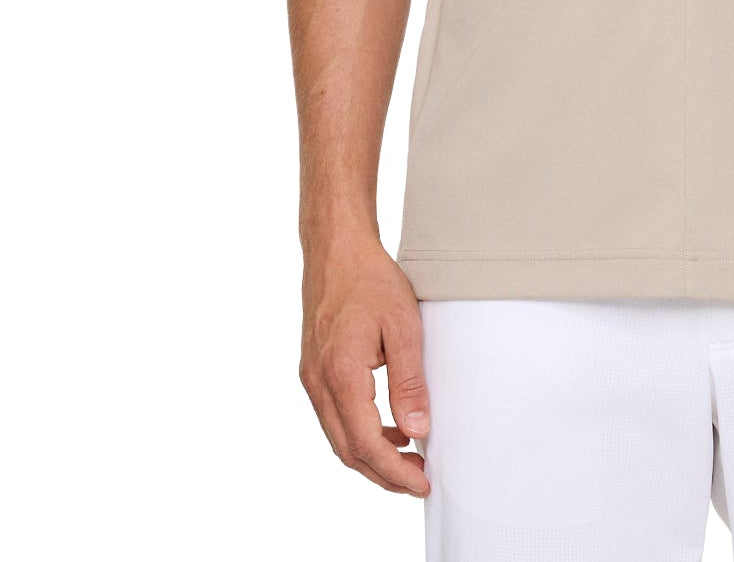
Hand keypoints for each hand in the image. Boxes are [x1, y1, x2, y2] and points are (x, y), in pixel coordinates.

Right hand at [299, 238, 431, 496]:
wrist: (336, 250)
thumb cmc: (370, 280)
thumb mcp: (403, 326)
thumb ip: (409, 382)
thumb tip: (417, 430)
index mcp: (340, 374)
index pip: (365, 443)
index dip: (394, 471)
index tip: (422, 482)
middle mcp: (318, 383)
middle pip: (348, 450)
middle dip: (383, 474)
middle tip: (418, 480)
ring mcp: (311, 378)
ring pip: (338, 437)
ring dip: (371, 455)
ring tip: (409, 459)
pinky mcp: (314, 371)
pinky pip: (334, 417)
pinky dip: (359, 432)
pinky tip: (389, 428)